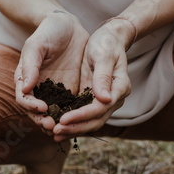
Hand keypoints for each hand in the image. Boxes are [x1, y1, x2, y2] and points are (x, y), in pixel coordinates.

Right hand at [15, 11, 89, 130]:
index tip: (43, 108)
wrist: (69, 26)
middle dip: (43, 121)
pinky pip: (72, 108)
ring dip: (58, 124)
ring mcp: (55, 93)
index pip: (24, 99)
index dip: (31, 107)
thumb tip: (26, 88)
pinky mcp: (71, 92)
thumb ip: (31, 65)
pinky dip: (75, 117)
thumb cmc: (48, 32)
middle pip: (37, 112)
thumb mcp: (37, 44)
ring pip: (54, 114)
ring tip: (65, 129)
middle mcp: (39, 90)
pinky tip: (82, 120)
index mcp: (26, 79)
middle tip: (53, 126)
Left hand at [52, 20, 133, 139]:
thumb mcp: (104, 56)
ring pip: (90, 122)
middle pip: (96, 120)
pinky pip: (83, 115)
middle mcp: (113, 98)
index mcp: (119, 87)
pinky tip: (57, 126)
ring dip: (72, 129)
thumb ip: (103, 77)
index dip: (81, 116)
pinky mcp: (93, 99)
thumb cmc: (106, 43)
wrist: (109, 39)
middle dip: (75, 128)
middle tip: (55, 131)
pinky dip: (72, 122)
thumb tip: (104, 99)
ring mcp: (104, 101)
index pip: (100, 108)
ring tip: (53, 134)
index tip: (63, 120)